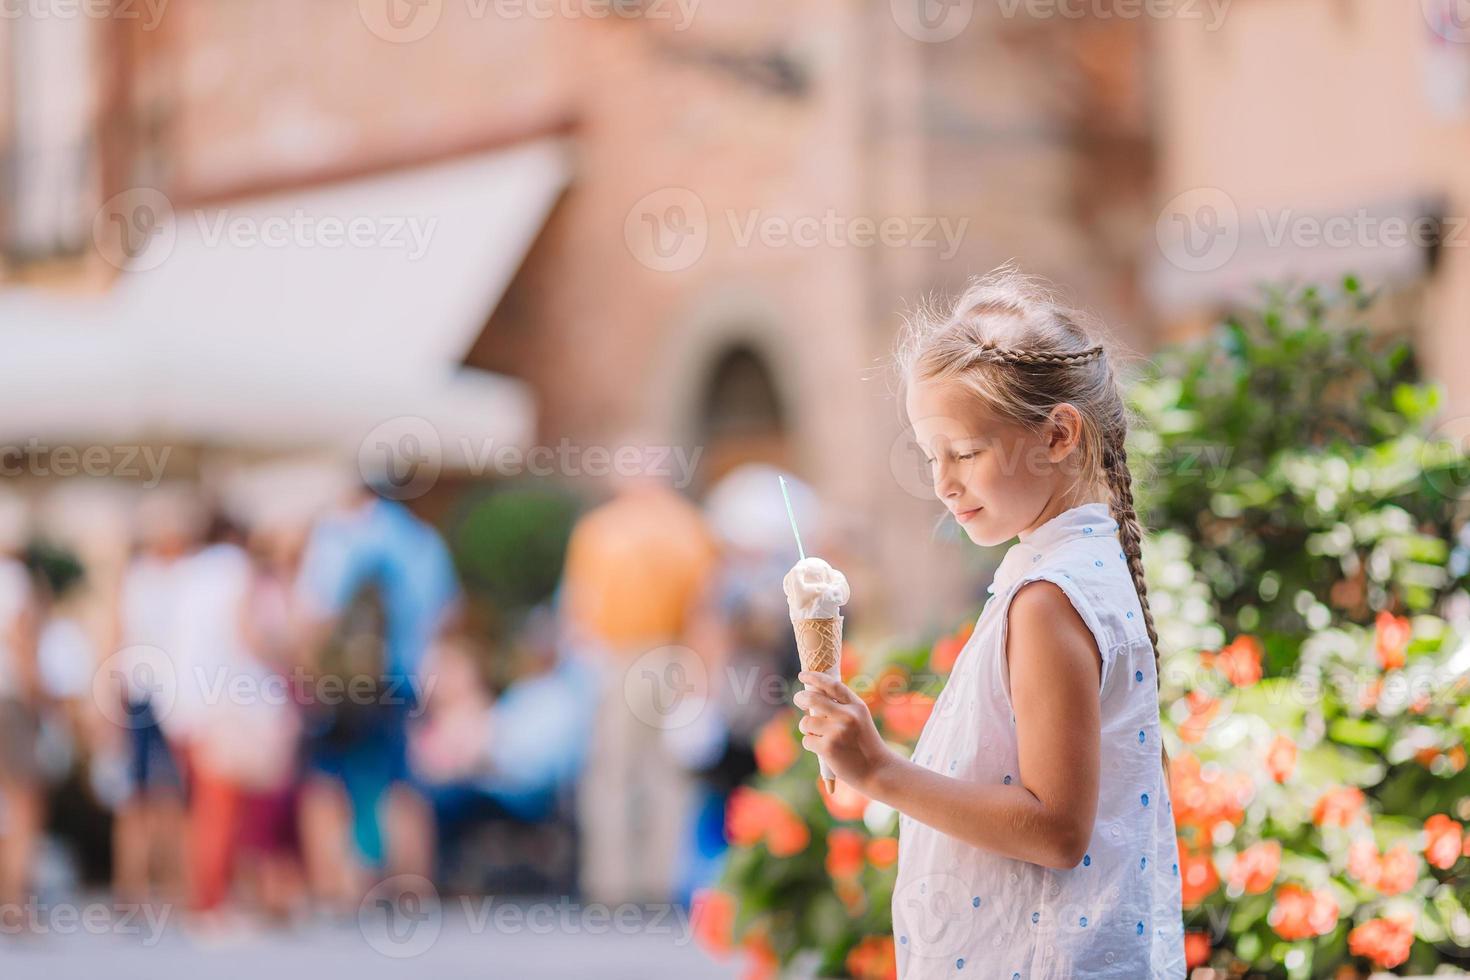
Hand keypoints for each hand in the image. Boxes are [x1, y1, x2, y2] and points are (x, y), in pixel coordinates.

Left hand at [794, 671, 894, 794]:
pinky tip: (825, 751)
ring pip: (806, 722)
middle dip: (801, 697)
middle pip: (813, 699)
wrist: (878, 771)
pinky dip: (811, 745)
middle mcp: (848, 716)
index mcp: (857, 706)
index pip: (833, 685)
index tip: (802, 675)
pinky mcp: (828, 747)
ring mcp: (837, 732)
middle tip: (798, 698)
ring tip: (819, 737)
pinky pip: (807, 740)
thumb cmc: (865, 745)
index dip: (815, 677)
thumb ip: (842, 707)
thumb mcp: (860, 720)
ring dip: (807, 728)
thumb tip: (812, 696)